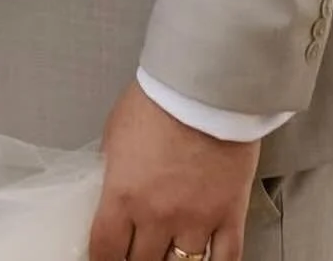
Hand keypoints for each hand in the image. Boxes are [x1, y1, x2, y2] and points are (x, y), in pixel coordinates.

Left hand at [90, 81, 260, 260]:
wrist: (204, 88)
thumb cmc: (159, 99)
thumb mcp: (115, 132)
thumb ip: (113, 168)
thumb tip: (111, 186)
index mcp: (123, 194)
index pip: (105, 250)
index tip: (103, 259)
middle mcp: (157, 216)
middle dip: (135, 260)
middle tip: (135, 252)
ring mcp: (195, 221)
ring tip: (166, 255)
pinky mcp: (228, 217)